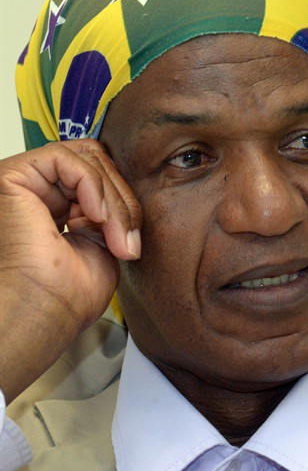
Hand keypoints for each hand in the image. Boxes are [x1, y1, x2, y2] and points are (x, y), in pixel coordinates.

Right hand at [0, 139, 140, 402]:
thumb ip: (111, 216)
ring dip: (111, 198)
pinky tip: (95, 216)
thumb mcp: (103, 245)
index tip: (131, 242)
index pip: (98, 178)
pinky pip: (65, 158)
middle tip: (127, 240)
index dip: (122, 201)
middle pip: (95, 163)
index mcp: (55, 207)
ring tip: (113, 235)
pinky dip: (91, 185)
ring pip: (85, 159)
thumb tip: (124, 205)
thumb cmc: (68, 293)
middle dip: (121, 199)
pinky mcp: (12, 176)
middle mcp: (37, 191)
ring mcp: (24, 182)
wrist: (44, 312)